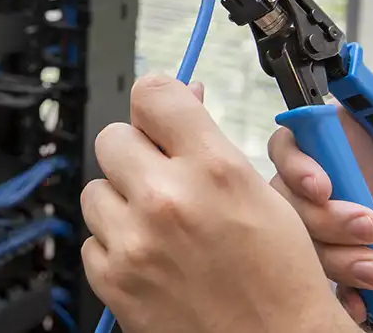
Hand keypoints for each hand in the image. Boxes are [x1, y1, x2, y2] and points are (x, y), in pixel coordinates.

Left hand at [81, 75, 357, 332]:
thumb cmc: (280, 280)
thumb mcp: (262, 194)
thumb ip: (209, 142)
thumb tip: (182, 95)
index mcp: (214, 170)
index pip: (153, 93)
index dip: (156, 101)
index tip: (160, 115)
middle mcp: (169, 199)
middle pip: (112, 137)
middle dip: (135, 153)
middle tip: (161, 177)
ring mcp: (135, 242)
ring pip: (96, 189)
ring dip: (122, 202)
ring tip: (161, 226)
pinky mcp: (113, 280)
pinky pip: (92, 239)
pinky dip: (115, 247)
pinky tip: (152, 258)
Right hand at [268, 79, 372, 320]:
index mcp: (333, 133)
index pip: (288, 145)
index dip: (294, 167)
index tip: (323, 187)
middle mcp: (326, 174)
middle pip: (288, 201)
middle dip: (322, 220)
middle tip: (369, 225)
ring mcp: (337, 214)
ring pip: (307, 242)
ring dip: (337, 258)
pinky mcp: (354, 248)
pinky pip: (335, 274)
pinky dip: (346, 290)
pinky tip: (365, 296)